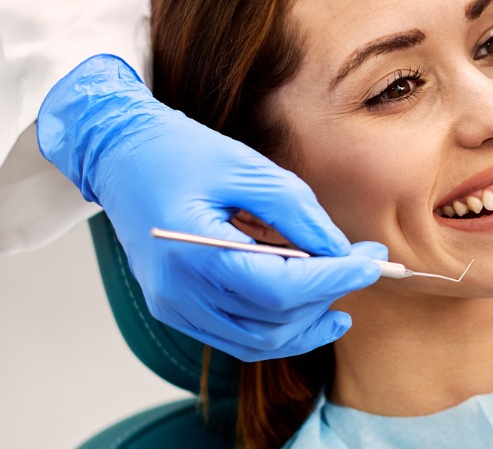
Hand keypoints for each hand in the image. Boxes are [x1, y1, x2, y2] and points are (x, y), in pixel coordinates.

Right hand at [37, 54, 380, 361]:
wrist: (119, 156)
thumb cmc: (179, 151)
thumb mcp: (246, 166)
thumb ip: (297, 212)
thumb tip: (342, 251)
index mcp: (192, 251)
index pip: (280, 288)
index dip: (334, 279)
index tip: (373, 261)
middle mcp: (179, 291)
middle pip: (273, 320)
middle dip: (328, 296)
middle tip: (364, 264)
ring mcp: (174, 306)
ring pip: (258, 341)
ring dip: (308, 321)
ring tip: (341, 288)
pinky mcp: (175, 310)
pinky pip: (237, 337)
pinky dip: (279, 329)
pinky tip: (310, 308)